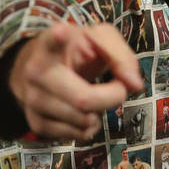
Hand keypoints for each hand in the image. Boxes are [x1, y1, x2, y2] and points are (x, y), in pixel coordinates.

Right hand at [8, 22, 144, 139]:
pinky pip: (80, 134)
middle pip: (83, 98)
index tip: (62, 33)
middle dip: (112, 96)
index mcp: (50, 44)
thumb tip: (134, 85)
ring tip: (93, 94)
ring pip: (85, 120)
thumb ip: (122, 57)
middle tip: (118, 87)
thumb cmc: (78, 51)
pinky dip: (92, 125)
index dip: (58, 38)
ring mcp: (33, 100)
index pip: (52, 41)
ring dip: (101, 111)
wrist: (45, 71)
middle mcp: (35, 72)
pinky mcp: (37, 124)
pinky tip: (84, 110)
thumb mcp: (101, 41)